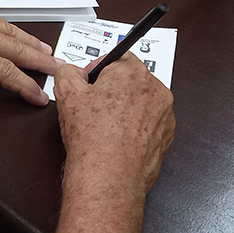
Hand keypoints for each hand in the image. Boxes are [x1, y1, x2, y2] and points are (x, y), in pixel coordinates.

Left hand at [0, 0, 58, 114]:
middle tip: (60, 70)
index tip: (42, 98)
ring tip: (47, 51)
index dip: (25, 87)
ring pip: (8, 31)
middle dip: (38, 61)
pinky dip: (12, 27)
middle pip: (15, 49)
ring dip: (30, 43)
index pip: (4, 72)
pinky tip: (12, 30)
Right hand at [53, 54, 173, 193]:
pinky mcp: (166, 136)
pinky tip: (118, 138)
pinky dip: (136, 127)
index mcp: (133, 72)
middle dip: (113, 89)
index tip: (89, 84)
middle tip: (94, 106)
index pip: (117, 57)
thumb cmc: (92, 136)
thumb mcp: (66, 94)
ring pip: (141, 102)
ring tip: (106, 125)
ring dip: (125, 108)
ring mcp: (165, 115)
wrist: (109, 175)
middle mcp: (156, 90)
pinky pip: (149, 123)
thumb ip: (68, 72)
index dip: (98, 70)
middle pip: (131, 80)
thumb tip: (72, 72)